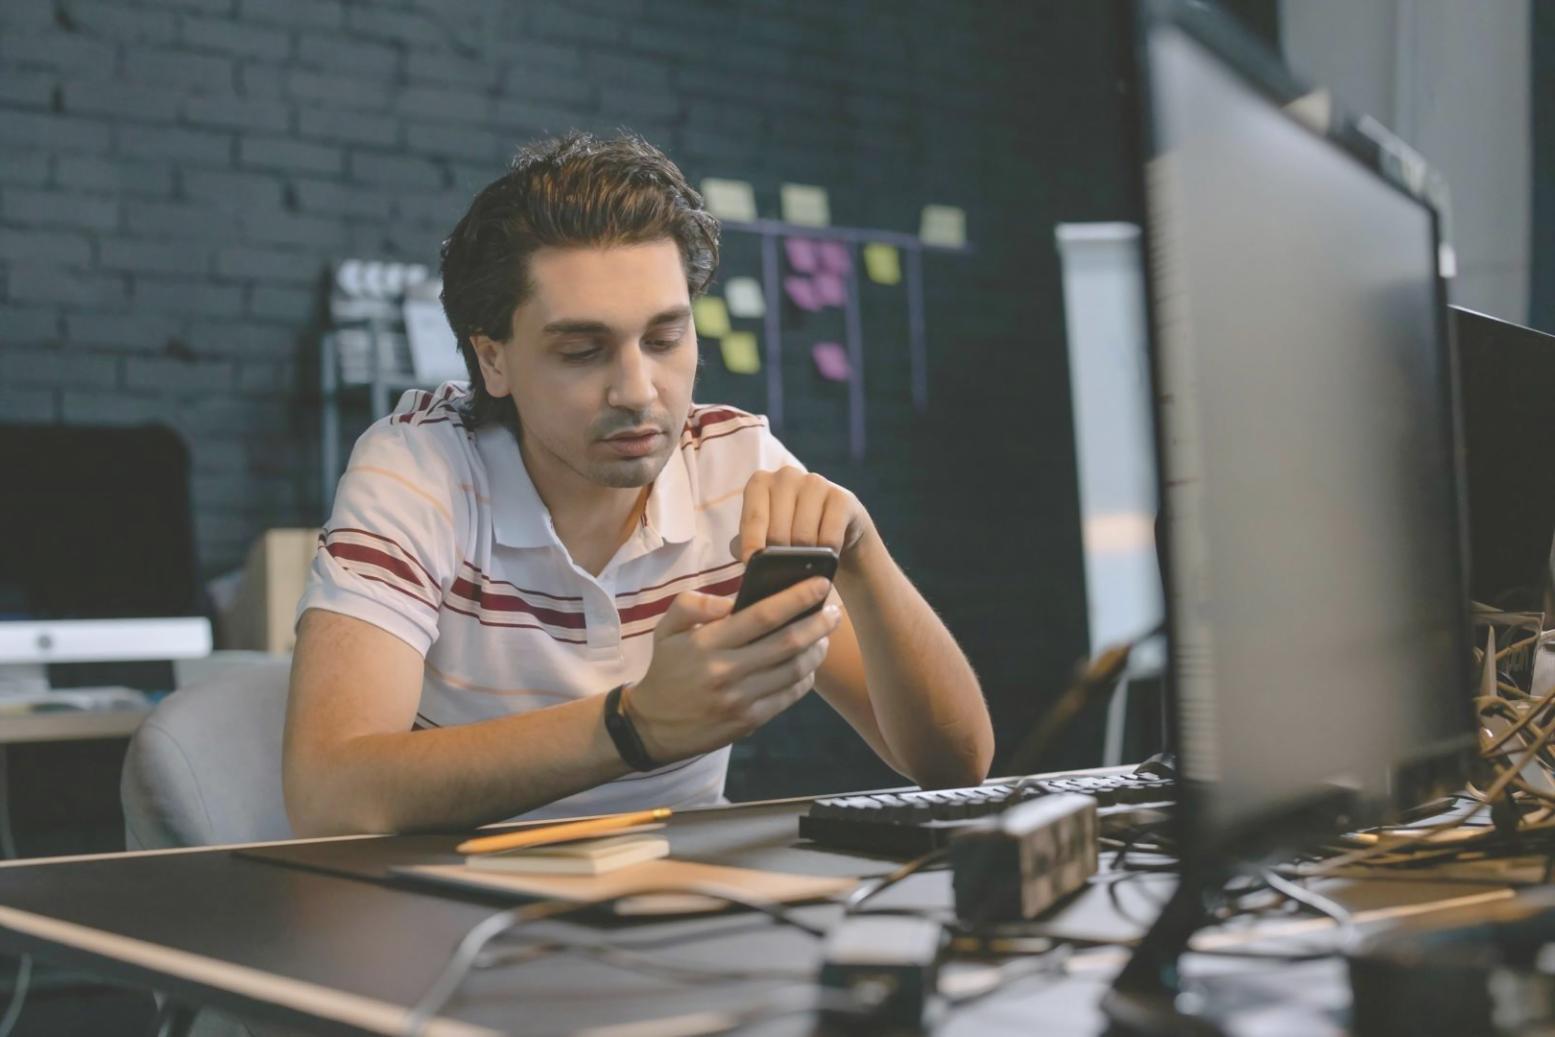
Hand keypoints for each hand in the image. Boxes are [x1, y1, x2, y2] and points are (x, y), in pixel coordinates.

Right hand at [623, 576, 840, 762]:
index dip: (796, 598)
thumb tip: (730, 600)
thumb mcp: (665, 629)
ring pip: (794, 670)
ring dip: (816, 650)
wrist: (653, 725)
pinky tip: (808, 664)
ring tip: (824, 635)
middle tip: (834, 611)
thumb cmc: (666, 670)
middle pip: (787, 643)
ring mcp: (740, 700)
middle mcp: (727, 672)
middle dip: (818, 623)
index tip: (819, 584)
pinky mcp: (749, 721)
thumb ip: (693, 605)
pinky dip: (805, 678)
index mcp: (707, 644)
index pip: (762, 615)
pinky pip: (788, 696)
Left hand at [730, 467, 875, 565]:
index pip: (753, 517)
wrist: (838, 527)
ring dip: (804, 557)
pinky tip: (826, 558)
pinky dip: (826, 553)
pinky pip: (830, 536)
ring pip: (803, 535)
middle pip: (778, 530)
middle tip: (784, 570)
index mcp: (761, 482)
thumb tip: (746, 561)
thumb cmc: (792, 531)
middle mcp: (787, 476)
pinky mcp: (842, 497)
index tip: (752, 564)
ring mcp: (816, 483)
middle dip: (779, 556)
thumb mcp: (766, 533)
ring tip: (805, 564)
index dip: (752, 543)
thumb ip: (750, 543)